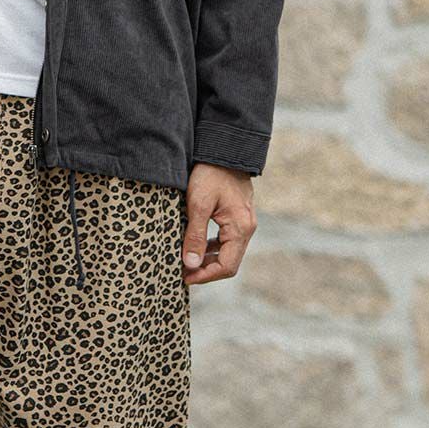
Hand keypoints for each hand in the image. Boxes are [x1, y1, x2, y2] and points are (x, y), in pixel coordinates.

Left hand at [181, 163, 255, 284]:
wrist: (224, 150)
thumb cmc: (210, 174)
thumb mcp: (198, 204)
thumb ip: (195, 235)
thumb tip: (190, 264)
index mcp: (240, 228)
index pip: (227, 266)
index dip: (205, 276)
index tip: (184, 277)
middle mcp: (247, 228)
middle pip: (229, 262)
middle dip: (205, 270)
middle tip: (182, 272)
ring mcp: (244, 223)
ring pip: (227, 252)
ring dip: (207, 260)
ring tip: (185, 261)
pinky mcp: (237, 217)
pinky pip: (226, 240)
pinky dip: (211, 248)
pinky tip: (195, 246)